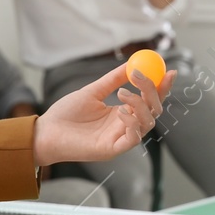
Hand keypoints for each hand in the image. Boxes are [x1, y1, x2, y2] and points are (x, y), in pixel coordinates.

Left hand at [33, 63, 173, 165]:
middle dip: (154, 91)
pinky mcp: (113, 150)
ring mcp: (120, 139)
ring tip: (122, 93)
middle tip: (142, 76)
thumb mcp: (92, 92)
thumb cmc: (65, 114)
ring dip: (141, 104)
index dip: (161, 86)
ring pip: (148, 123)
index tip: (168, 70)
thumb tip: (131, 63)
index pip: (149, 100)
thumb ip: (112, 80)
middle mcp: (125, 126)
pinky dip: (133, 123)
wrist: (46, 132)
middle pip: (154, 110)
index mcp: (122, 113)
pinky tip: (121, 111)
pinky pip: (133, 138)